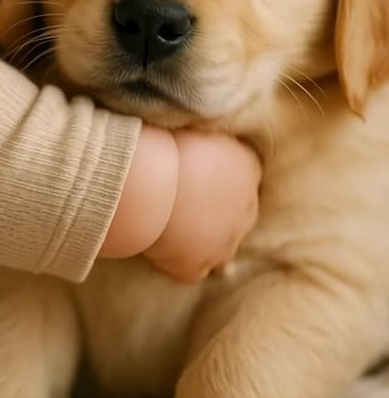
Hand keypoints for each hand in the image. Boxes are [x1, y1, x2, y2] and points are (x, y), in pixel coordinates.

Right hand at [143, 129, 260, 282]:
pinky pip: (191, 269)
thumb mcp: (198, 128)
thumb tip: (199, 137)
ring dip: (202, 239)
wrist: (149, 180)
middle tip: (185, 199)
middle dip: (217, 210)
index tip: (197, 171)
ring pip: (219, 246)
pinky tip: (159, 247)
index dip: (219, 175)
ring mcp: (223, 243)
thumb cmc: (168, 142)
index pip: (244, 175)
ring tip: (171, 225)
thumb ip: (207, 139)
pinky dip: (177, 261)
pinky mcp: (195, 266)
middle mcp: (246, 209)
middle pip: (239, 213)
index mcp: (248, 168)